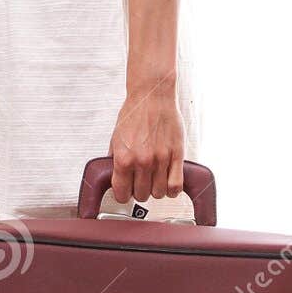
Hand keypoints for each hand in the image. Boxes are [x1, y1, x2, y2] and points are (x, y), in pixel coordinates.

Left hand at [108, 80, 185, 203]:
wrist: (152, 96)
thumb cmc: (135, 113)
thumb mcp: (115, 137)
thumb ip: (115, 160)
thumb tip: (115, 177)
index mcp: (124, 158)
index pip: (122, 194)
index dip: (123, 195)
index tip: (125, 192)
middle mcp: (142, 161)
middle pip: (142, 196)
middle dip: (139, 192)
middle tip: (140, 183)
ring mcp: (161, 160)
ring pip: (159, 193)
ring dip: (155, 190)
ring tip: (154, 181)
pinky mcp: (176, 155)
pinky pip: (176, 185)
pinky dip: (171, 190)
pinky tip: (168, 183)